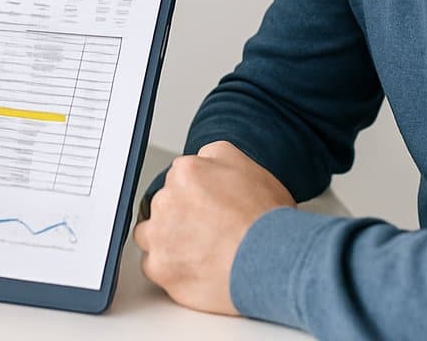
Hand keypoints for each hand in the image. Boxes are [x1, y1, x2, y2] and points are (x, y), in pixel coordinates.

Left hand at [133, 140, 294, 314]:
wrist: (275, 261)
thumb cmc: (268, 220)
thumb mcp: (249, 167)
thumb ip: (216, 156)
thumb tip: (202, 158)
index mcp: (186, 172)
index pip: (179, 179)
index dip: (197, 197)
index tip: (208, 210)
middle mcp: (167, 199)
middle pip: (164, 206)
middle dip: (181, 218)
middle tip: (209, 233)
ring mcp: (160, 234)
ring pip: (152, 235)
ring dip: (170, 242)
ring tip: (201, 253)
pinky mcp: (160, 267)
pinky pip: (154, 266)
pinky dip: (171, 270)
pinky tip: (195, 269)